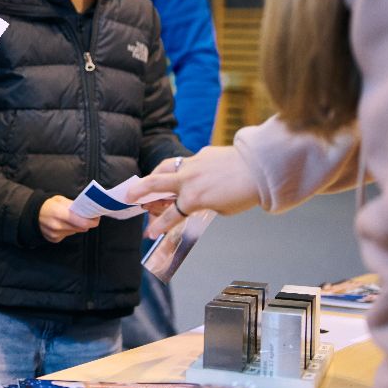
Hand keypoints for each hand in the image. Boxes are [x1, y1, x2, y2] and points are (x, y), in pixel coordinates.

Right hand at [39, 194, 98, 242]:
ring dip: (77, 226)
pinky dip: (69, 230)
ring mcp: (55, 234)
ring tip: (72, 219)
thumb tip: (88, 210)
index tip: (96, 218)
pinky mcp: (54, 239)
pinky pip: (68, 235)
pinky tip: (63, 225)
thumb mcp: (60, 200)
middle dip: (86, 223)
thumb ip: (74, 205)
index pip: (83, 222)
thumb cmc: (48, 205)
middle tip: (87, 217)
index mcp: (59, 213)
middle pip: (81, 228)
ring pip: (75, 232)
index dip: (92, 221)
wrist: (32, 213)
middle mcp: (57, 226)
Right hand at [126, 146, 261, 238]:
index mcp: (192, 200)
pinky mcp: (201, 154)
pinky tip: (192, 173)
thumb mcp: (222, 209)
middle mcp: (187, 181)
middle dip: (138, 191)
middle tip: (127, 195)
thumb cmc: (245, 194)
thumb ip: (203, 206)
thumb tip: (195, 200)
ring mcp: (192, 165)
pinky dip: (185, 169)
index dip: (157, 226)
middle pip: (154, 185)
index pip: (168, 216)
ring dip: (154, 175)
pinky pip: (187, 163)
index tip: (148, 233)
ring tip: (149, 180)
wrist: (260, 168)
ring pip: (165, 168)